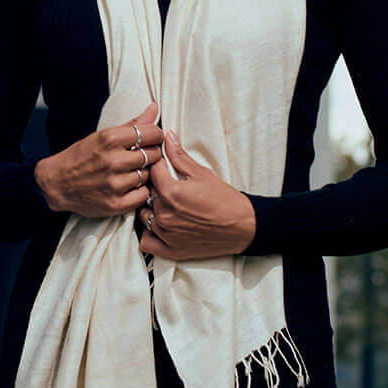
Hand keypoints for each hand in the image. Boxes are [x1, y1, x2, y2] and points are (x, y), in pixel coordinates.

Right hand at [34, 103, 163, 218]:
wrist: (56, 183)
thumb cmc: (79, 157)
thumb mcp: (102, 135)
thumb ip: (132, 124)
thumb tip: (154, 109)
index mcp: (109, 139)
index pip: (151, 134)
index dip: (156, 136)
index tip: (153, 138)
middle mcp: (113, 161)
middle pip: (153, 155)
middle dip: (152, 154)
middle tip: (142, 156)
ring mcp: (114, 184)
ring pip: (149, 175)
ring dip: (144, 173)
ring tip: (132, 171)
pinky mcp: (115, 204)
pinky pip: (143, 195)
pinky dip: (140, 191)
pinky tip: (130, 185)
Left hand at [138, 130, 256, 260]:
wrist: (242, 226)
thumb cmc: (225, 200)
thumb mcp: (202, 173)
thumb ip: (179, 156)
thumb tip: (167, 137)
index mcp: (170, 192)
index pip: (151, 171)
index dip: (156, 165)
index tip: (162, 165)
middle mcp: (164, 214)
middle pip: (146, 194)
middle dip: (154, 187)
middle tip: (167, 186)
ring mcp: (166, 234)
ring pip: (145, 216)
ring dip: (151, 209)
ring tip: (167, 205)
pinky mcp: (171, 250)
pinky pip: (147, 242)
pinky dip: (150, 234)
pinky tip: (160, 226)